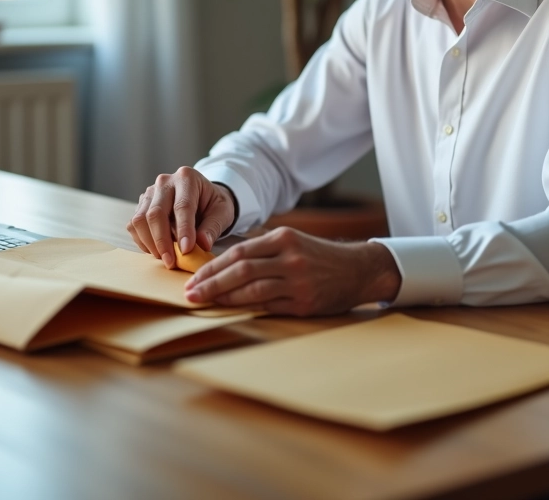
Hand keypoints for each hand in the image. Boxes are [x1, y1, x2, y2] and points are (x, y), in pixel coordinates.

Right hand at [127, 167, 236, 268]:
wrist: (203, 197)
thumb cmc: (213, 204)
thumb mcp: (222, 213)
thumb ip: (212, 228)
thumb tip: (202, 244)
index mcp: (187, 178)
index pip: (182, 206)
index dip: (184, 230)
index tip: (186, 250)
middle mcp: (165, 182)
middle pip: (156, 213)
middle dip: (162, 241)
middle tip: (171, 261)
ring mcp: (150, 192)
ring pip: (140, 220)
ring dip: (150, 243)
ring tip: (165, 257)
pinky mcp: (141, 204)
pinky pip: (134, 225)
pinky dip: (142, 241)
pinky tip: (157, 250)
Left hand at [183, 226, 401, 315]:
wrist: (358, 270)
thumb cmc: (318, 257)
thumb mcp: (292, 242)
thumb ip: (262, 251)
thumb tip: (223, 264)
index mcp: (283, 238)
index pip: (239, 253)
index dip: (212, 267)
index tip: (193, 278)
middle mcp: (290, 258)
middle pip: (241, 270)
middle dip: (211, 283)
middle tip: (190, 293)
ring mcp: (298, 281)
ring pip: (252, 289)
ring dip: (224, 297)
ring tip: (204, 302)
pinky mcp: (304, 303)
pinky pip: (269, 305)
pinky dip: (246, 307)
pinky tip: (231, 309)